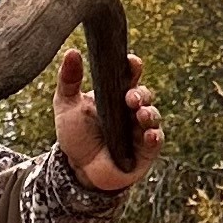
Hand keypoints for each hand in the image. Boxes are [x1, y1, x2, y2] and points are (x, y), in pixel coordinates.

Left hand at [55, 43, 162, 192]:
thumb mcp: (66, 105)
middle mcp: (132, 109)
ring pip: (153, 116)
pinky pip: (156, 141)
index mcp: (116, 93)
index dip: (133, 67)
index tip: (131, 62)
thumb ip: (68, 80)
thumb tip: (72, 51)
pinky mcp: (146, 151)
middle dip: (140, 94)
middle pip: (144, 95)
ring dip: (149, 113)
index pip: (129, 75)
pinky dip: (154, 136)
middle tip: (130, 98)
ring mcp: (141, 129)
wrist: (78, 170)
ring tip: (140, 114)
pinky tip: (148, 134)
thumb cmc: (75, 135)